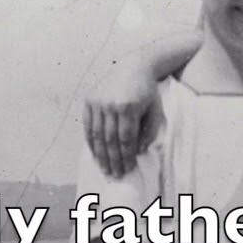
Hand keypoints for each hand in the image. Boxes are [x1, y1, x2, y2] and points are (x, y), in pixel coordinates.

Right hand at [83, 63, 162, 177]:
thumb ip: (149, 132)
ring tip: (104, 169)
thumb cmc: (147, 93)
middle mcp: (111, 104)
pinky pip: (87, 125)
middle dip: (113, 160)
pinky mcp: (89, 100)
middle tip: (115, 175)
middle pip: (110, 139)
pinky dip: (90, 142)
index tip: (128, 169)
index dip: (126, 156)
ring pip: (96, 135)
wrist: (133, 67)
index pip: (126, 139)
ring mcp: (98, 102)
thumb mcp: (155, 111)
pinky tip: (95, 154)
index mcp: (129, 107)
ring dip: (100, 155)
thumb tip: (137, 151)